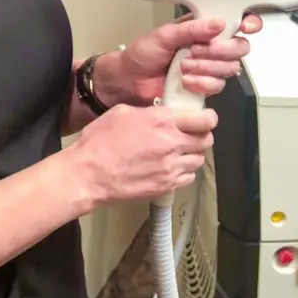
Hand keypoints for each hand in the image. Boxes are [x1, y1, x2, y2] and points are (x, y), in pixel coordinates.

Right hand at [70, 102, 217, 208]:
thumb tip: (162, 113)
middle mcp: (172, 144)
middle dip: (201, 135)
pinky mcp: (166, 186)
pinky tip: (169, 167)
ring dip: (192, 154)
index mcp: (163, 121)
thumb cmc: (99, 141)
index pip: (205, 119)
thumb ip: (149, 111)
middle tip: (189, 134)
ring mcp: (171, 168)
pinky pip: (188, 178)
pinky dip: (183, 172)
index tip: (204, 118)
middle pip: (206, 140)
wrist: (88, 174)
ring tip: (177, 152)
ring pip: (199, 160)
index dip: (208, 118)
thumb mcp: (123, 112)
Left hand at [97, 14, 262, 106]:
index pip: (235, 22)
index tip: (244, 27)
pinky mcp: (204, 86)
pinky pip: (217, 86)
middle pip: (239, 48)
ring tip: (183, 67)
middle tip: (196, 50)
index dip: (247, 23)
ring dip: (206, 68)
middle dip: (220, 51)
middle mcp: (210, 46)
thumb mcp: (164, 34)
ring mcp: (208, 67)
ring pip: (229, 69)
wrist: (129, 80)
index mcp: (203, 28)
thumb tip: (218, 24)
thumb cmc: (143, 53)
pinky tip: (185, 81)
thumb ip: (191, 29)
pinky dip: (201, 84)